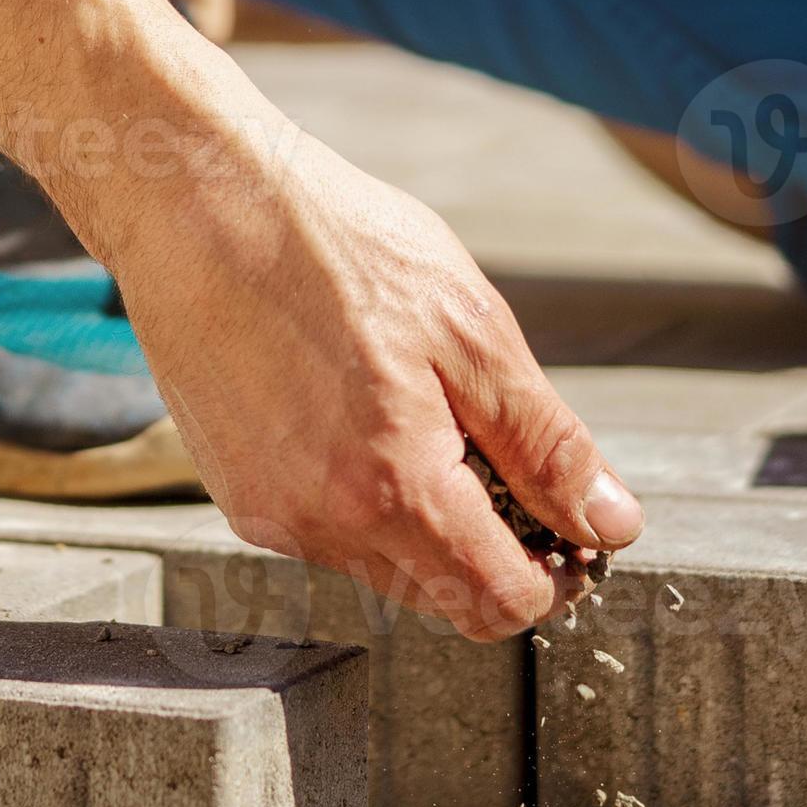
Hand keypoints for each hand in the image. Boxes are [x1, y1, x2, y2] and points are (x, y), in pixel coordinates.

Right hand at [104, 134, 644, 639]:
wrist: (195, 201)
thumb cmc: (333, 244)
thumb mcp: (472, 331)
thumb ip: (545, 445)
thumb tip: (610, 525)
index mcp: (395, 491)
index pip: (500, 604)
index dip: (556, 575)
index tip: (573, 525)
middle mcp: (323, 527)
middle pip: (443, 597)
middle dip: (494, 549)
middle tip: (510, 458)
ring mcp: (270, 514)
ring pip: (384, 567)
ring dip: (427, 519)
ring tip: (427, 410)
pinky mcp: (235, 493)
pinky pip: (326, 530)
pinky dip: (365, 495)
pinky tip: (362, 407)